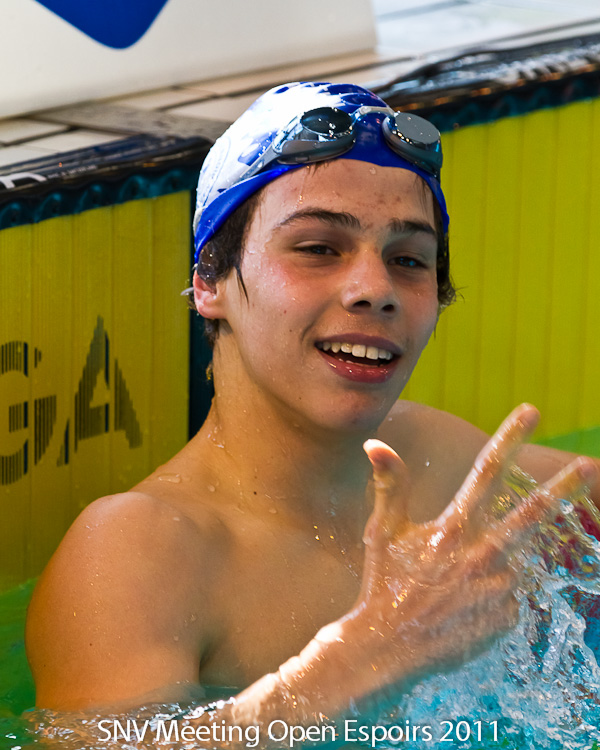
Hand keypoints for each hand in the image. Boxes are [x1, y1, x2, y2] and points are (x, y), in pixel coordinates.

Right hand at [344, 404, 596, 690]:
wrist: (387, 649)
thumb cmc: (383, 585)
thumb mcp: (383, 532)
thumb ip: (389, 484)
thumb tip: (375, 442)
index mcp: (453, 527)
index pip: (486, 470)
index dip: (510, 437)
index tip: (532, 411)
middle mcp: (483, 554)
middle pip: (534, 513)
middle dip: (565, 488)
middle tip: (590, 465)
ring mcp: (499, 588)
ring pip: (515, 559)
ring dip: (497, 560)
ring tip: (459, 582)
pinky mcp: (508, 617)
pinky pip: (509, 595)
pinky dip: (490, 593)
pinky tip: (461, 607)